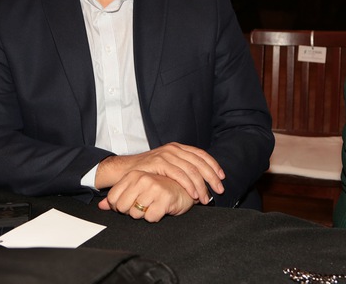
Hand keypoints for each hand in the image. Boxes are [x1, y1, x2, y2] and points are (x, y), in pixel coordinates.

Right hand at [95, 142, 223, 203]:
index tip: (221, 177)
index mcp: (177, 147)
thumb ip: (181, 168)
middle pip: (199, 162)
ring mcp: (165, 154)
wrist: (124, 170)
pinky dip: (188, 185)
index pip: (200, 154)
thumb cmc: (146, 172)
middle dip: (211, 177)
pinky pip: (179, 174)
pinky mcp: (158, 163)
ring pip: (191, 169)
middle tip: (219, 190)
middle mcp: (173, 148)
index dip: (213, 165)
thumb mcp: (166, 166)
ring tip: (206, 198)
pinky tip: (193, 194)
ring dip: (201, 185)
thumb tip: (201, 178)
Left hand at [98, 171, 196, 221]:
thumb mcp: (137, 190)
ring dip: (145, 214)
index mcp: (133, 175)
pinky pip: (150, 217)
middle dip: (132, 212)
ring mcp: (153, 187)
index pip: (113, 199)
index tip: (132, 204)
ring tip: (154, 205)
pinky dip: (156, 217)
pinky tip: (162, 208)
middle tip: (145, 205)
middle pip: (122, 208)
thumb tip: (100, 207)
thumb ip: (118, 197)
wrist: (184, 189)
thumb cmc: (159, 190)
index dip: (121, 207)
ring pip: (136, 214)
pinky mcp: (165, 197)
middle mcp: (142, 178)